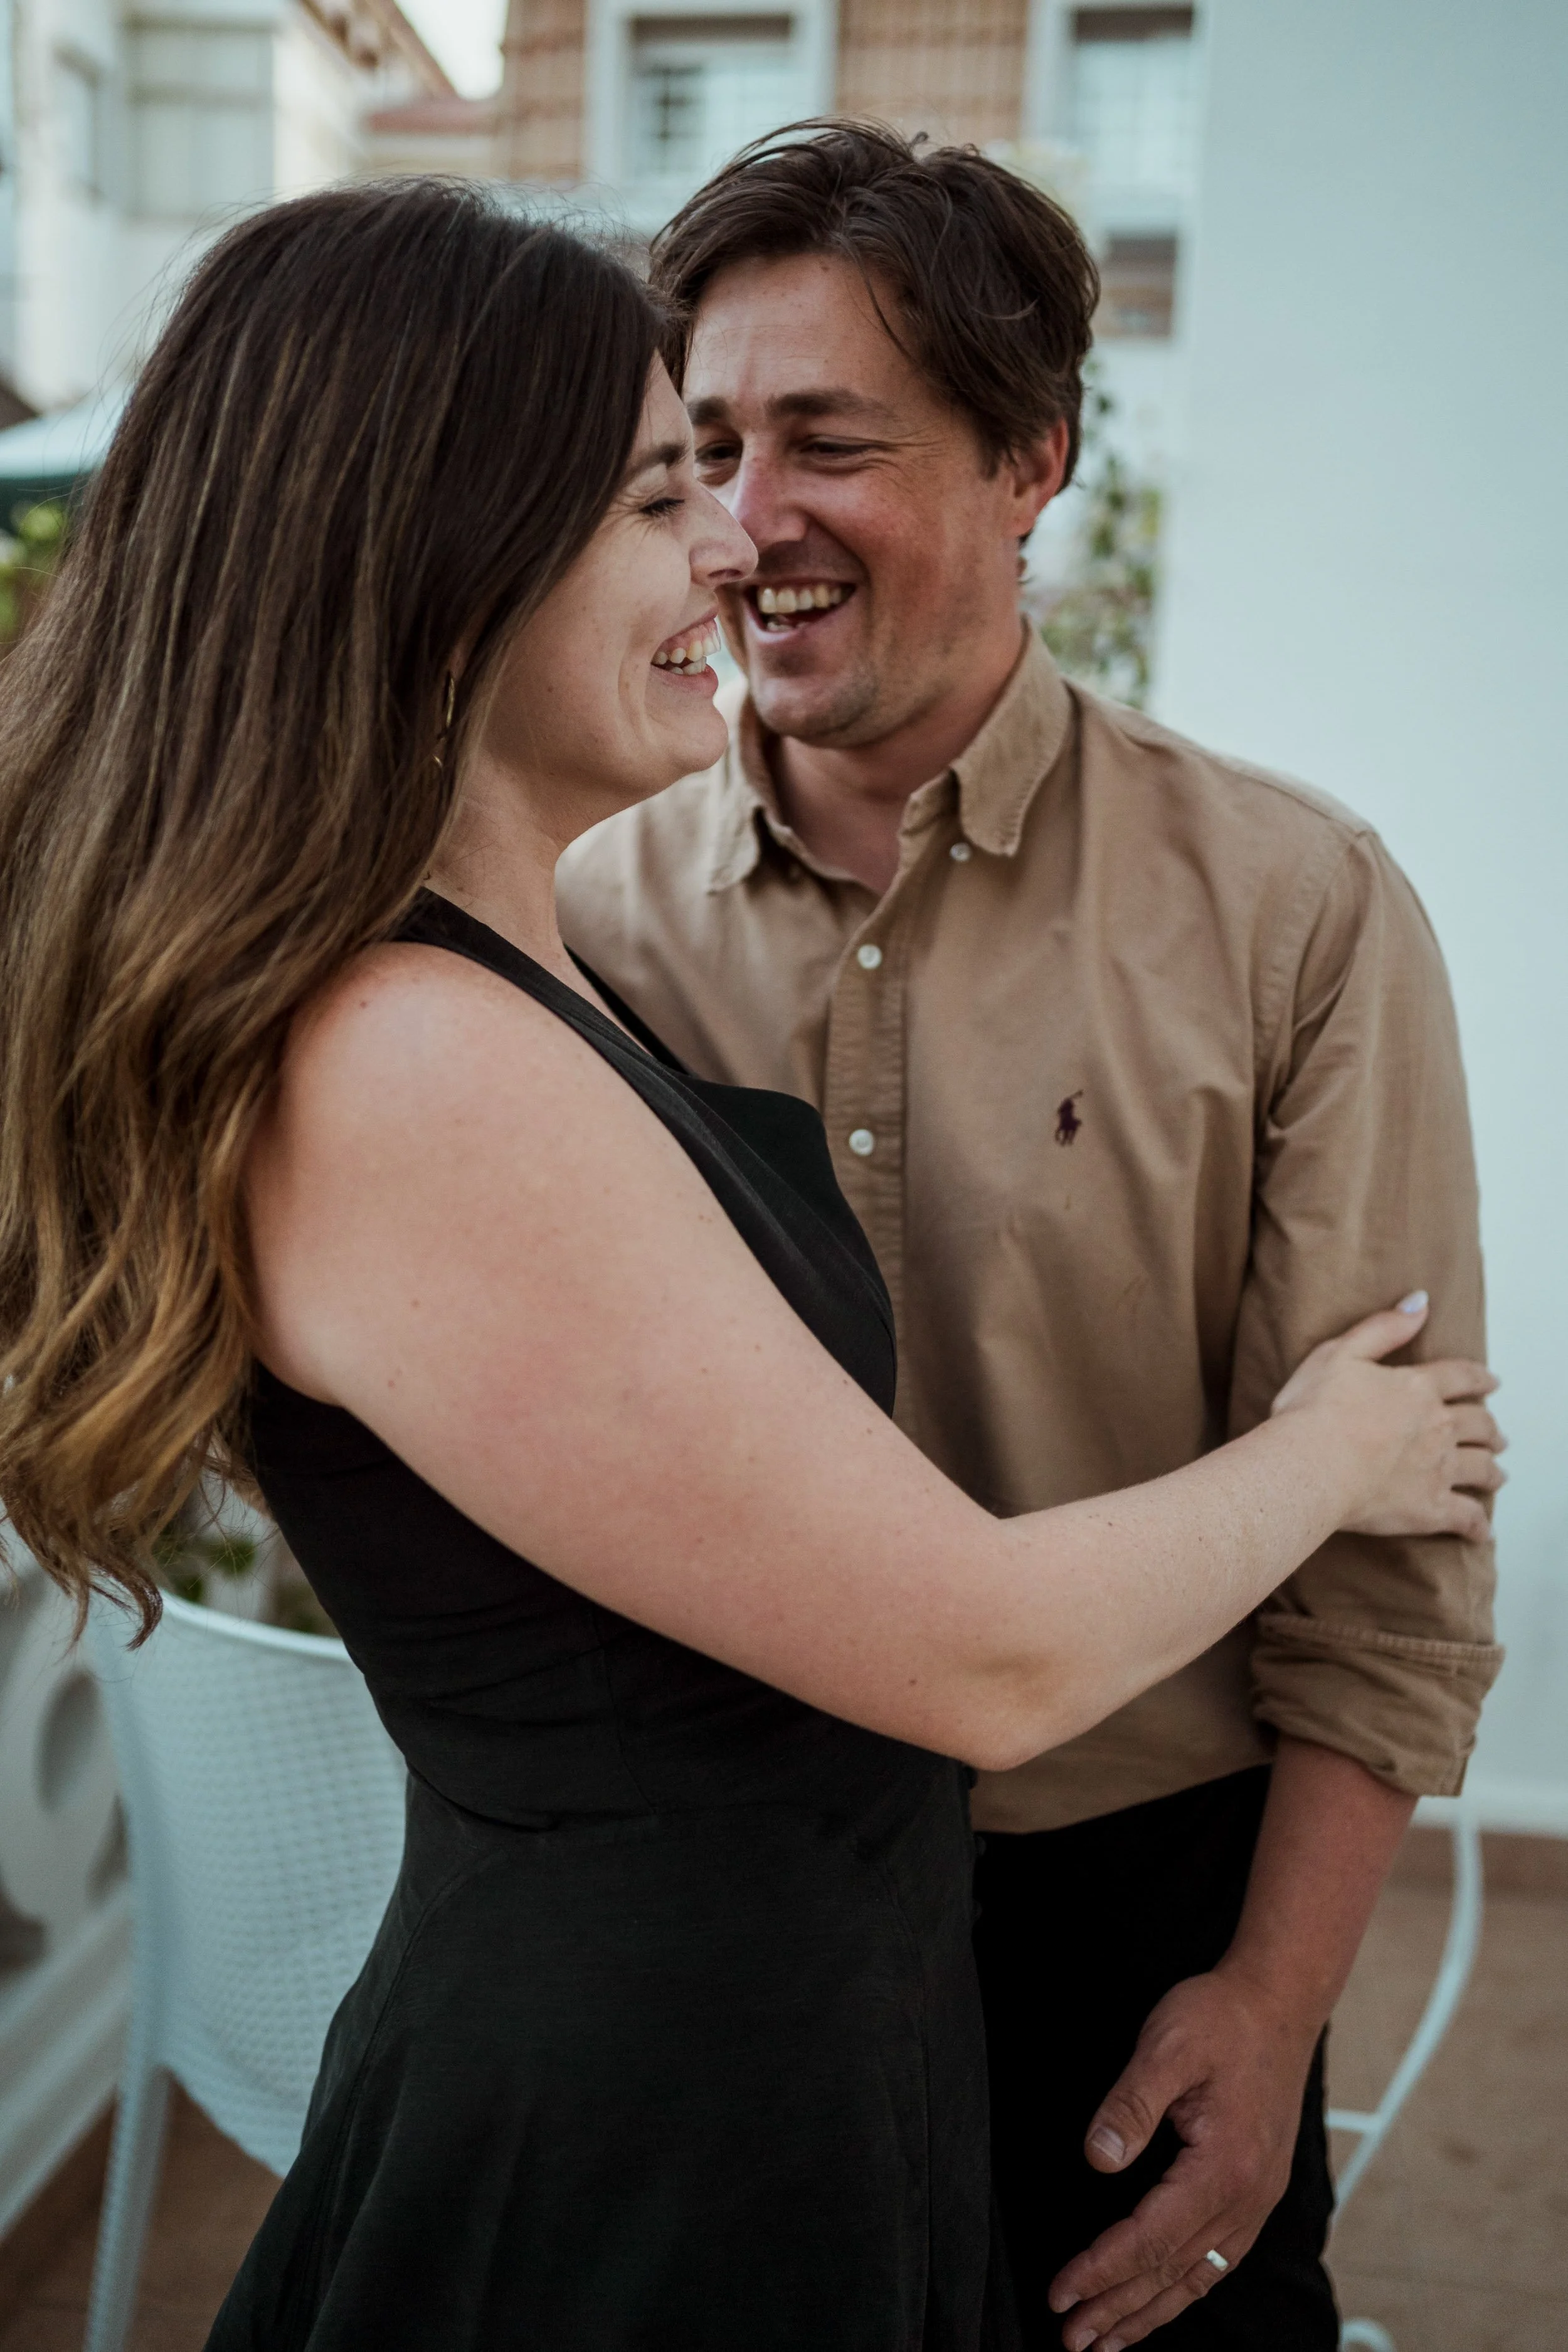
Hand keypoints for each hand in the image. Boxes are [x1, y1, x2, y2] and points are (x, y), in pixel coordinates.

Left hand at [1048, 1968, 1318, 2351]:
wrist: (1279, 1999)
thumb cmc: (1221, 2017)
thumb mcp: (1166, 2045)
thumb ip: (1130, 2106)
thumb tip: (1097, 2161)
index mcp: (1224, 2167)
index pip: (1151, 2238)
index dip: (1102, 2270)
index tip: (1061, 2292)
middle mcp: (1247, 2196)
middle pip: (1173, 2272)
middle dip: (1118, 2308)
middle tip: (1071, 2338)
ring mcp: (1257, 2198)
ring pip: (1198, 2276)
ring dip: (1149, 2311)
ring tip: (1107, 2339)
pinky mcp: (1256, 2190)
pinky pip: (1218, 2259)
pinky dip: (1183, 2288)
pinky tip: (1160, 2300)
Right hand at [1269, 1294, 1504, 1542]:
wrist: (1311, 1465)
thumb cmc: (1314, 1411)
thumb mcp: (1340, 1353)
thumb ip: (1383, 1328)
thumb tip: (1420, 1301)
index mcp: (1417, 1389)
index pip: (1459, 1378)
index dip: (1478, 1378)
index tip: (1491, 1382)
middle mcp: (1437, 1428)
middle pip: (1477, 1425)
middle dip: (1489, 1428)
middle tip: (1496, 1433)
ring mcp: (1438, 1469)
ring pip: (1480, 1468)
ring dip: (1492, 1470)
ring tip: (1497, 1474)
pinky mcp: (1430, 1509)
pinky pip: (1466, 1518)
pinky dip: (1478, 1525)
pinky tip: (1483, 1531)